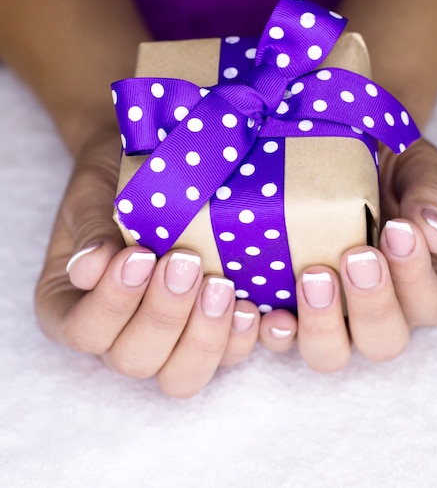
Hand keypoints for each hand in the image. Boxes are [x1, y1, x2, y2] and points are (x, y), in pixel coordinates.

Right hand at [34, 127, 259, 397]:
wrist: (153, 161)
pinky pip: (230, 356)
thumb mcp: (94, 192)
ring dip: (206, 336)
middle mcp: (118, 335)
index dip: (113, 303)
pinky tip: (261, 312)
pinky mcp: (212, 332)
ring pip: (182, 375)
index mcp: (74, 307)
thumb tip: (86, 268)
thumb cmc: (115, 179)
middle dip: (164, 316)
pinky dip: (247, 339)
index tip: (140, 256)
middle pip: (135, 360)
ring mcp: (168, 341)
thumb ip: (90, 229)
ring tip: (223, 287)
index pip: (84, 331)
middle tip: (187, 264)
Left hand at [257, 137, 436, 370]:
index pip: (430, 301)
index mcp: (423, 285)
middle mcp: (378, 312)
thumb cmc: (384, 166)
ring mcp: (330, 317)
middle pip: (383, 342)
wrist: (334, 149)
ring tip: (311, 277)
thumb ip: (431, 194)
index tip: (397, 230)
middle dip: (371, 306)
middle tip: (356, 258)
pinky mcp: (287, 309)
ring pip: (330, 352)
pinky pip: (277, 338)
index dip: (415, 274)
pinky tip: (257, 310)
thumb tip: (434, 232)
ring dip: (320, 324)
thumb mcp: (416, 167)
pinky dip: (268, 330)